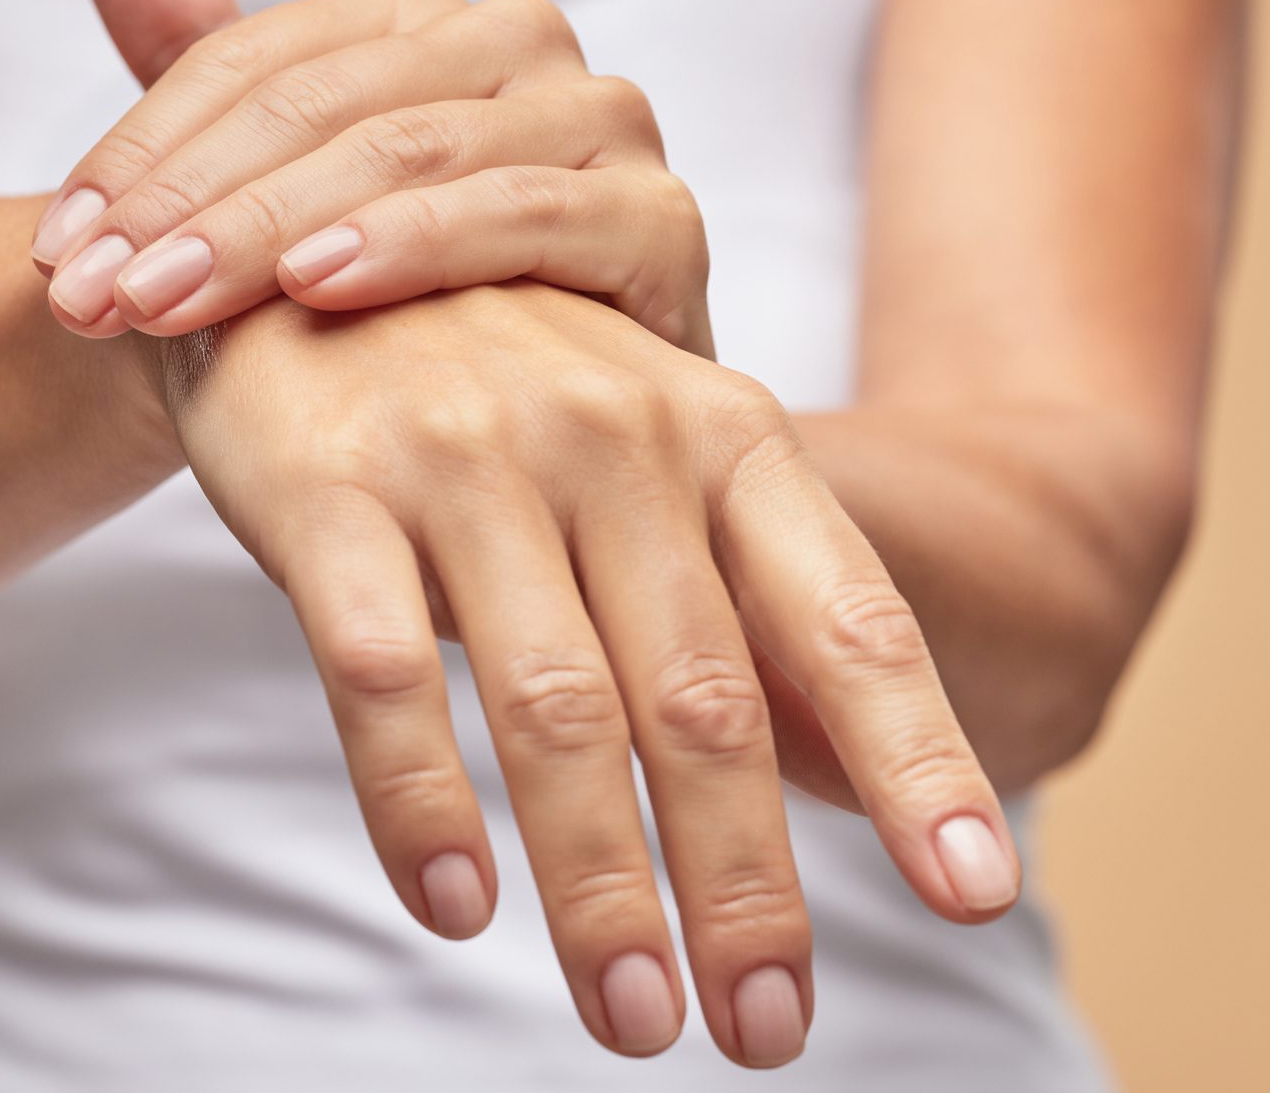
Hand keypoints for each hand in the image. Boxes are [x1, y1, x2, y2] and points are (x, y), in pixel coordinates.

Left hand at [37, 0, 712, 356]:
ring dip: (276, 227)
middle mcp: (521, 47)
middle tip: (91, 298)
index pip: (255, 62)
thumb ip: (201, 58)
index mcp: (425, 24)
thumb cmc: (402, 321)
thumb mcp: (281, 198)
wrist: (537, 440)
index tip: (54, 255)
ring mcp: (602, 124)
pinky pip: (532, 213)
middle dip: (194, 204)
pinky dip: (421, 241)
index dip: (142, 150)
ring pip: (418, 146)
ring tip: (167, 301)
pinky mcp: (662, 222)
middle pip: (328, 101)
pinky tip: (320, 286)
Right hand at [171, 281, 1021, 1066]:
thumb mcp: (647, 453)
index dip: (917, 756)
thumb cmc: (502, 388)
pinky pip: (382, 673)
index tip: (976, 888)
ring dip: (602, 885)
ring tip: (638, 1017)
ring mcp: (471, 458)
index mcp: (722, 433)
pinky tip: (454, 906)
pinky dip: (420, 804)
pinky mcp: (332, 487)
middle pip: (706, 700)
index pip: (848, 616)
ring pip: (557, 708)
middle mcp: (614, 437)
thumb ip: (728, 588)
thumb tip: (829, 771)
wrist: (293, 254)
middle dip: (746, 881)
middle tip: (767, 1032)